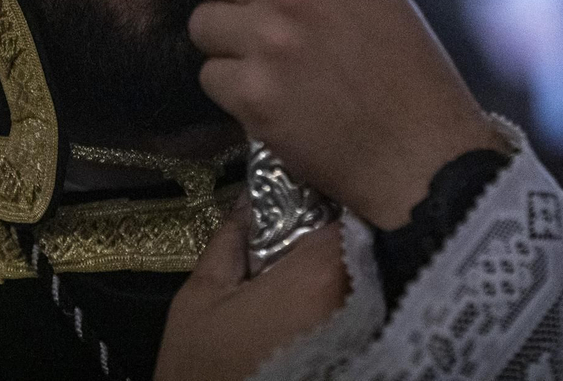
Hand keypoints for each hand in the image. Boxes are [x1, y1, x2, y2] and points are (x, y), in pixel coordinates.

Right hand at [155, 199, 347, 380]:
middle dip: (331, 235)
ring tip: (296, 276)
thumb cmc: (201, 371)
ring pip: (361, 282)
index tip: (301, 199)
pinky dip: (340, 306)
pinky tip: (306, 314)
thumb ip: (230, 241)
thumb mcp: (200, 298)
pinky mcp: (359, 362)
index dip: (323, 202)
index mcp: (317, 277)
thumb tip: (252, 201)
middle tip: (295, 238)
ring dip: (338, 272)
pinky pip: (358, 315)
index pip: (342, 214)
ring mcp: (362, 337)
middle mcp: (355, 304)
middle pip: (357, 247)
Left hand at [183, 0, 503, 229]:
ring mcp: (266, 39)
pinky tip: (278, 95)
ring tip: (276, 59)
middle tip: (252, 5)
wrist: (421, 152)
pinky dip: (235, 87)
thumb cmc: (403, 65)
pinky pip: (210, 75)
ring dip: (227, 40)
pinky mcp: (251, 94)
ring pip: (201, 20)